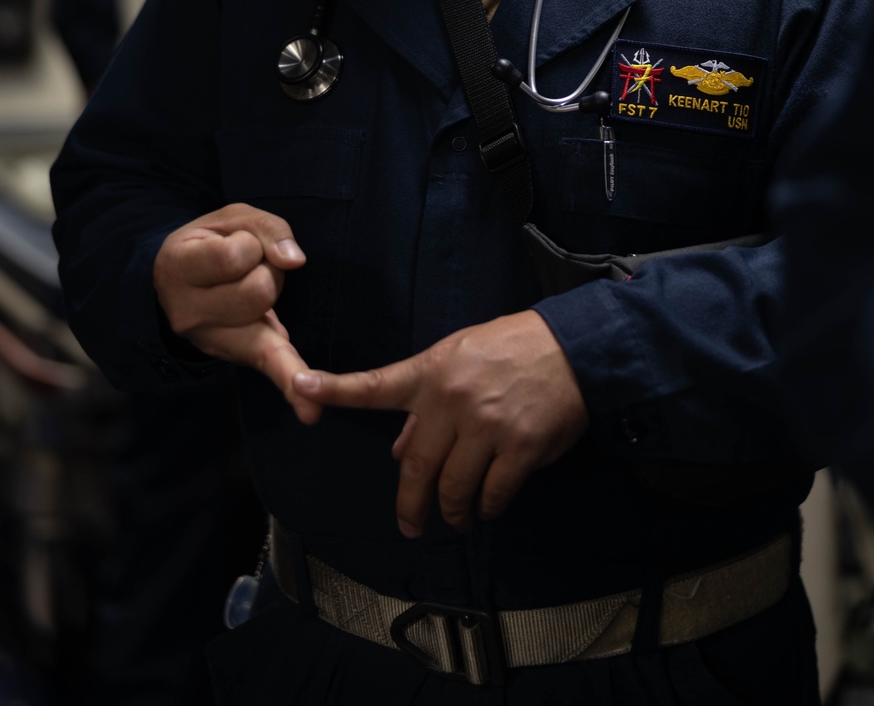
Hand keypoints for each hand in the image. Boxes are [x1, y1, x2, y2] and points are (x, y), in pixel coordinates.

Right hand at [153, 203, 317, 423]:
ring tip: (246, 286)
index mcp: (178, 267)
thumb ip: (266, 228)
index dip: (248, 245)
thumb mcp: (231, 220)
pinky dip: (290, 386)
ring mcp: (213, 340)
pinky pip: (269, 368)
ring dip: (271, 290)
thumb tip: (294, 260)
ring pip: (270, 311)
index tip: (234, 245)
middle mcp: (189, 313)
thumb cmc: (210, 245)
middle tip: (245, 268)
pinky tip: (310, 412)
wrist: (177, 285)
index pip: (233, 256)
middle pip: (259, 290)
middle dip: (265, 270)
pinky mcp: (240, 355)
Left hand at [292, 310, 588, 534]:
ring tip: (458, 518)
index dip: (335, 388)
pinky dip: (488, 508)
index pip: (376, 384)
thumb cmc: (514, 349)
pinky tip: (488, 507)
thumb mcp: (462, 357)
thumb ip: (428, 402)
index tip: (300, 386)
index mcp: (433, 372)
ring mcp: (486, 425)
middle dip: (411, 505)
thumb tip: (401, 450)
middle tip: (410, 526)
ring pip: (453, 488)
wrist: (573, 348)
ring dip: (453, 512)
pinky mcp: (520, 447)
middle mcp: (452, 399)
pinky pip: (492, 494)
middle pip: (416, 467)